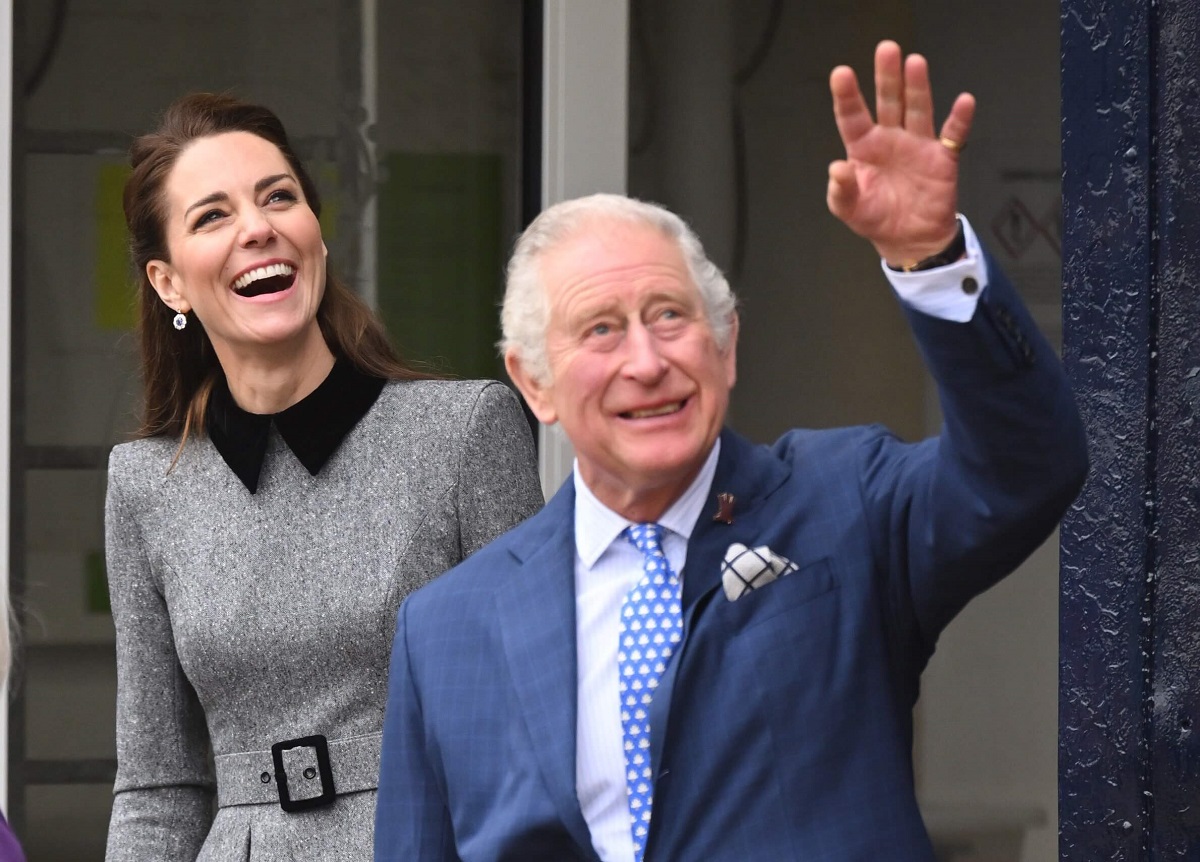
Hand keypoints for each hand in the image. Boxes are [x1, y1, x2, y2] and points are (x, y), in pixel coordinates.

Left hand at [827, 40, 975, 267]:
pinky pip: (952, 136)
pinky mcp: (942, 158)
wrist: (909, 241)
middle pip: (888, 102)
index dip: (847, 96)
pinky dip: (959, 120)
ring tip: (914, 62)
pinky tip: (964, 102)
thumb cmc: (876, 219)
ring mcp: (917, 145)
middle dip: (887, 77)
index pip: (852, 117)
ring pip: (917, 110)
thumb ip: (841, 191)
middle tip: (886, 49)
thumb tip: (836, 169)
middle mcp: (890, 139)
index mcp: (864, 148)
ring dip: (917, 87)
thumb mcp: (850, 210)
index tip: (841, 73)